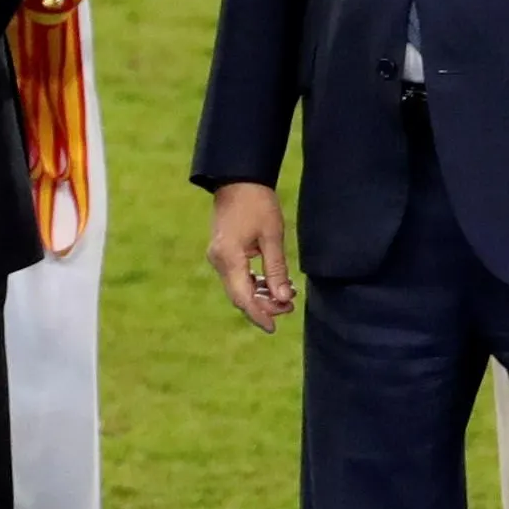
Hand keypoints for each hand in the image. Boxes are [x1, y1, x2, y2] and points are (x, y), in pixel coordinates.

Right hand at [208, 180, 297, 330]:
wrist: (238, 180)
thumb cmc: (258, 203)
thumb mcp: (272, 236)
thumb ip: (276, 269)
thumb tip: (282, 298)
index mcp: (229, 258)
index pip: (243, 297)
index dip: (259, 315)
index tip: (274, 328)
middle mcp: (219, 261)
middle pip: (239, 296)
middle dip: (263, 306)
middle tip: (289, 307)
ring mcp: (218, 257)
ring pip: (238, 288)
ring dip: (260, 296)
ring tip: (286, 297)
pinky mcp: (223, 253)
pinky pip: (237, 277)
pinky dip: (254, 284)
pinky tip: (273, 284)